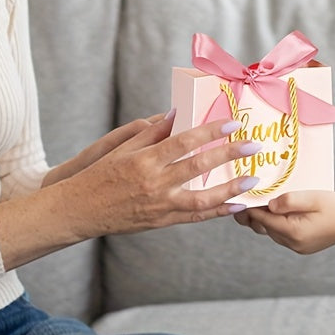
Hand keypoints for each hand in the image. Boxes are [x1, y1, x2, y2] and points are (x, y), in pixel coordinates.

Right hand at [57, 112, 263, 235]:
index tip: (233, 123)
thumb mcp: (122, 148)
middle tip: (253, 145)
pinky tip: (236, 205)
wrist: (81, 210)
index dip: (210, 131)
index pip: (184, 142)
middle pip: (199, 166)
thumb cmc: (100, 174)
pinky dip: (217, 211)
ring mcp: (160, 205)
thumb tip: (177, 113)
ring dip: (230, 189)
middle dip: (229, 154)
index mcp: (145, 160)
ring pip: (203, 198)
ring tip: (252, 179)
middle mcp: (155, 184)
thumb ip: (152, 132)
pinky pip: (195, 217)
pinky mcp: (162, 221)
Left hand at [233, 189, 334, 253]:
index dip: (249, 207)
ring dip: (264, 218)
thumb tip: (269, 204)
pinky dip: (275, 223)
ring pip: (271, 232)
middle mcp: (293, 244)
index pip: (263, 219)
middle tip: (242, 196)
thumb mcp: (312, 197)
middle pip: (264, 227)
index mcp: (294, 232)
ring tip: (254, 200)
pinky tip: (273, 210)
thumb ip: (289, 200)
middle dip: (253, 213)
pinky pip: (281, 234)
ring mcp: (297, 247)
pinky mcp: (301, 246)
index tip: (238, 195)